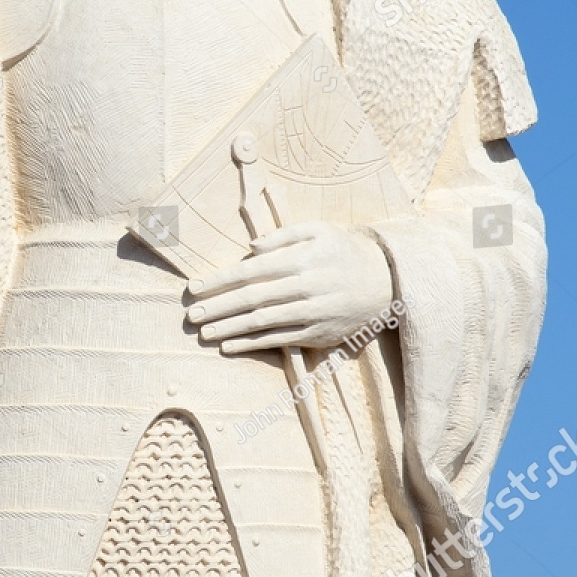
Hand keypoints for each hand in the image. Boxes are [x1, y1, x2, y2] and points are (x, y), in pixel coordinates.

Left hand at [187, 221, 393, 354]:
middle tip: (190, 315)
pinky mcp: (317, 334)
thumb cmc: (343, 250)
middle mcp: (305, 287)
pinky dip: (252, 344)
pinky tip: (229, 346)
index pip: (251, 271)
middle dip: (217, 307)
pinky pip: (279, 341)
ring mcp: (311, 313)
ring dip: (229, 329)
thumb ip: (283, 235)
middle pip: (252, 299)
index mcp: (301, 259)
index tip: (195, 287)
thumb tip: (250, 248)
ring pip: (262, 323)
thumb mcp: (319, 230)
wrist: (386, 281)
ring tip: (203, 333)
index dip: (220, 280)